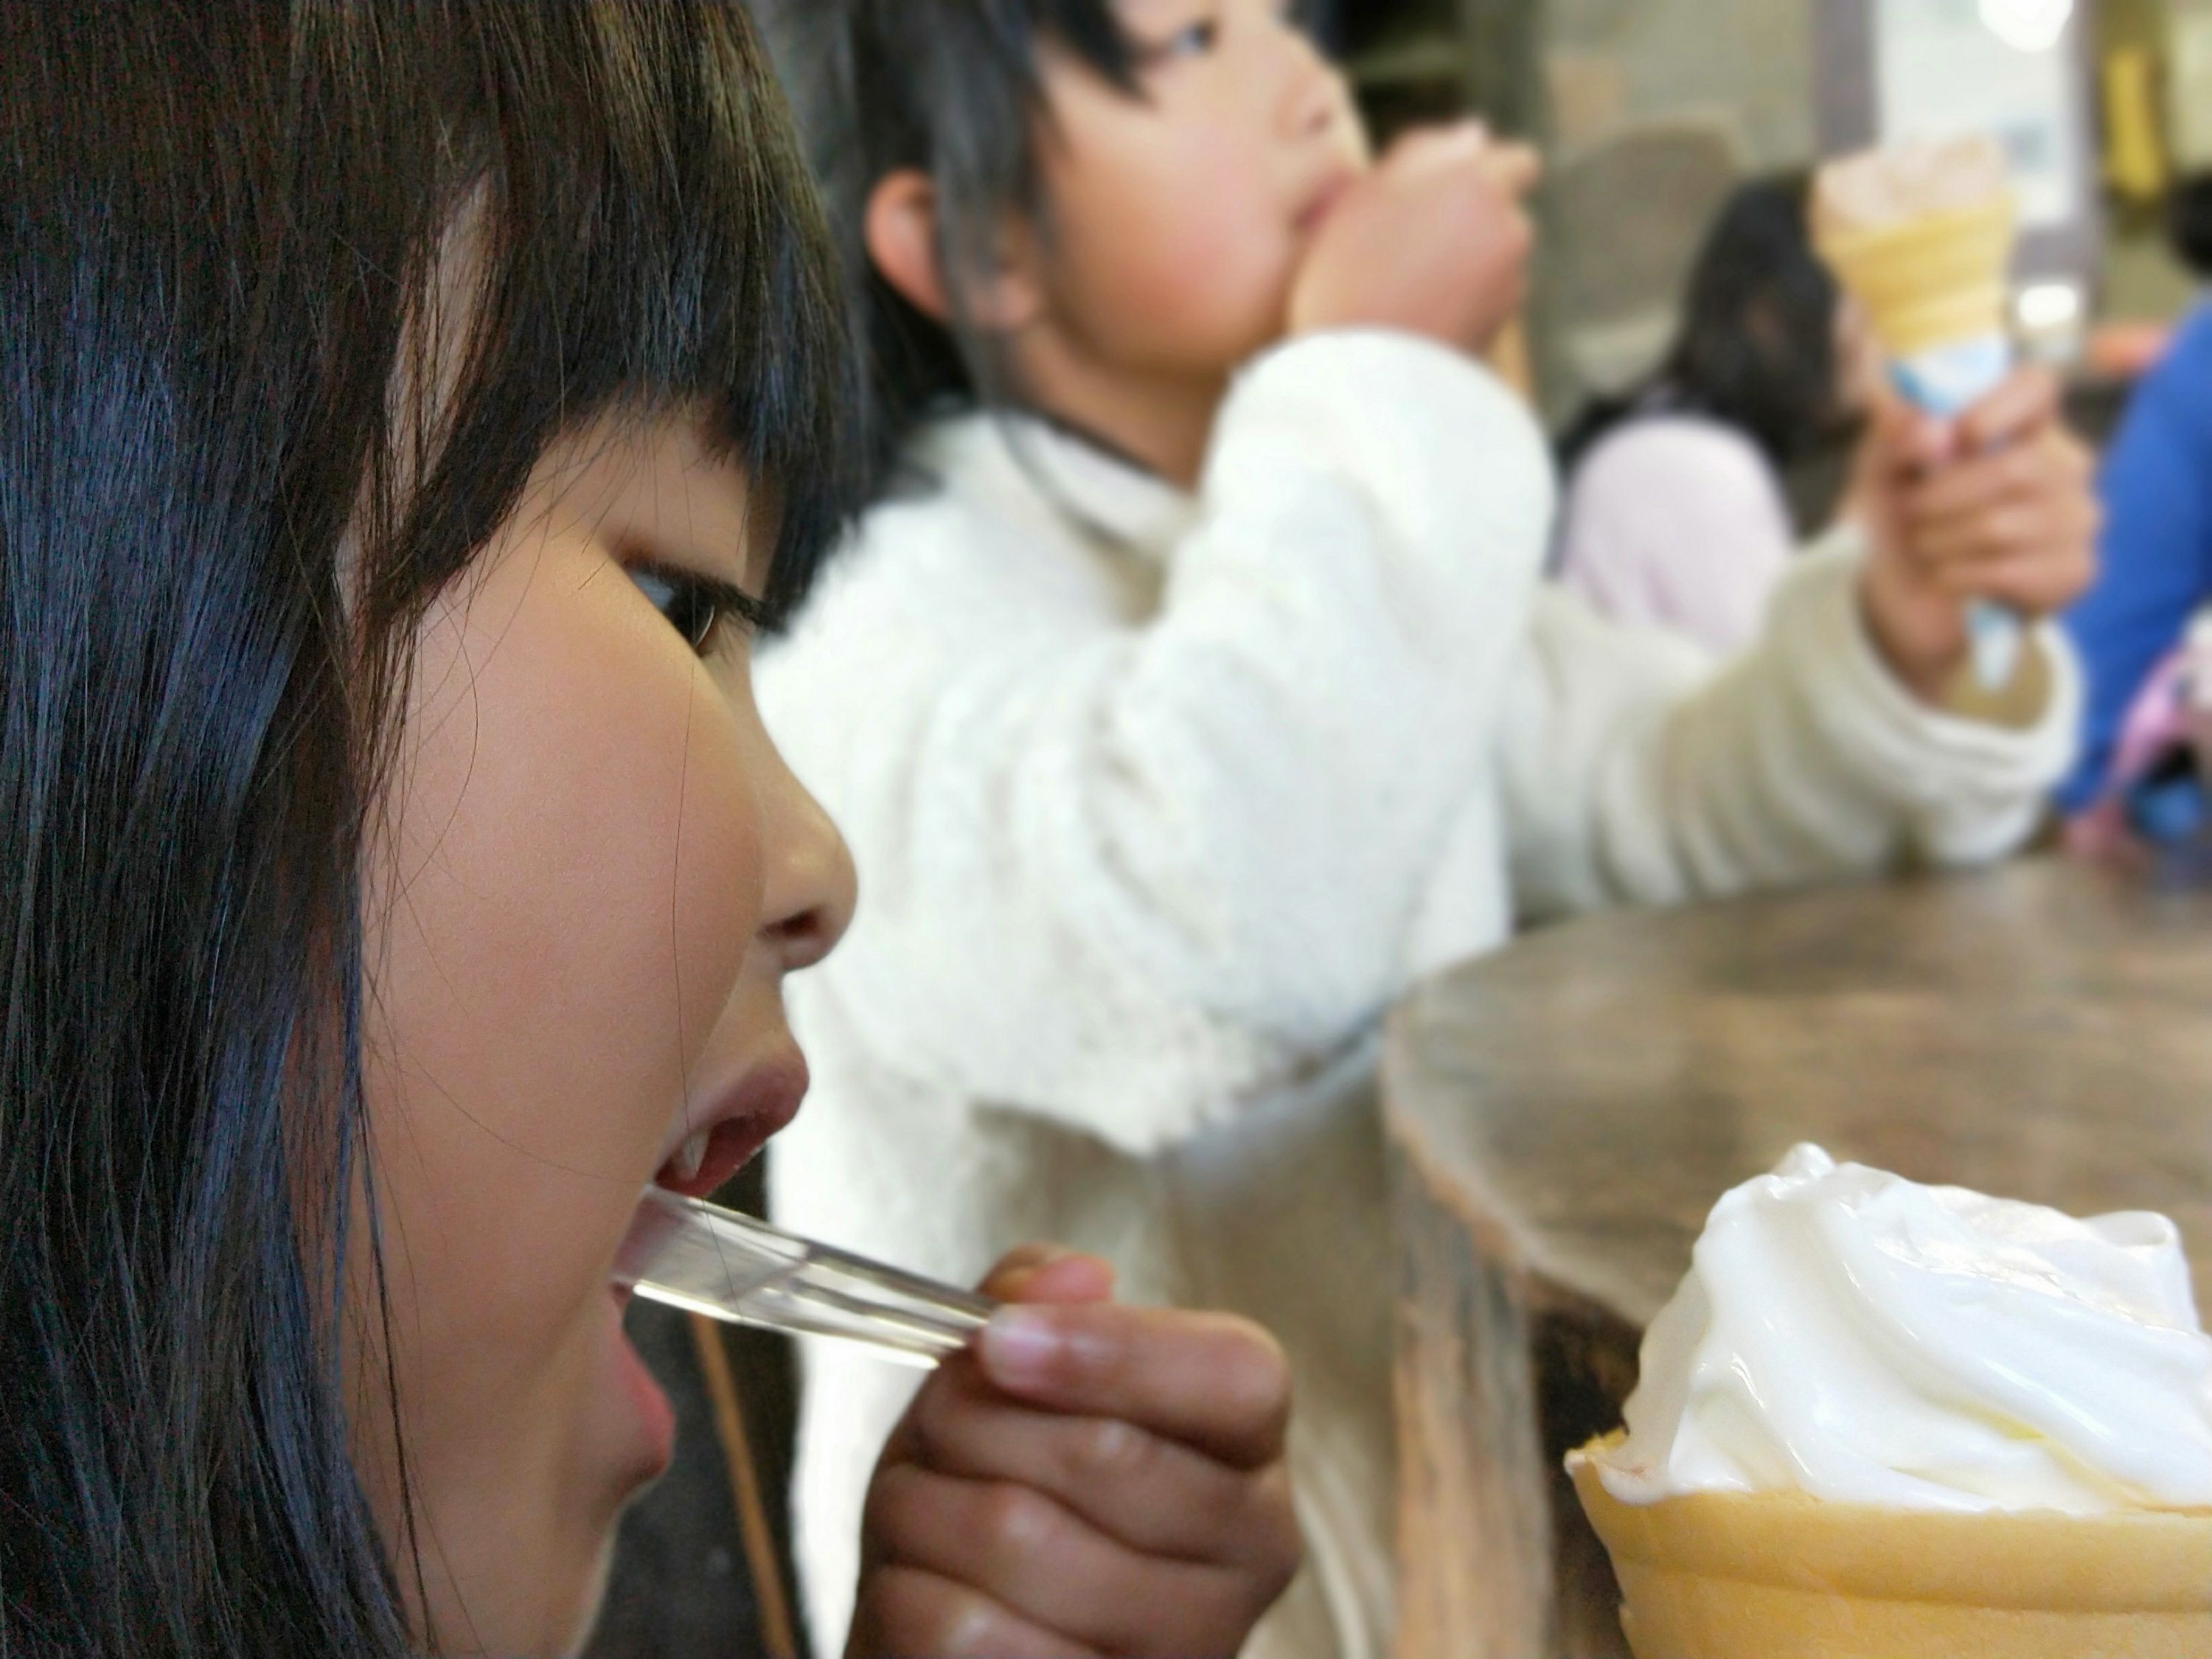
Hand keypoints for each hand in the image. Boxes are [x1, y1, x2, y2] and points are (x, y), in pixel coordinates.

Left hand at [848, 1248, 1300, 1658]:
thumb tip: (1073, 1275)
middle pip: (1105, 1451)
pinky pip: (964, 1630)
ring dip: (921, 1506)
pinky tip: (927, 1592)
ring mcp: (1186, 1647)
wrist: (950, 1639)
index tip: (1001, 1340)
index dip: (1113, 1348)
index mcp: (1247, 1449)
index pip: (1235, 1376)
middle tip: (937, 1423)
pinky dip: (905, 1595)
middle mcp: (1248, 1556)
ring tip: (923, 1512)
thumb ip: (1038, 1302)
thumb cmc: (996, 1491)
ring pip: (1015, 1535)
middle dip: (975, 1418)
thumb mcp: (1009, 1382)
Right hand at [1288, 120, 1538, 356]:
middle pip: (1501, 214)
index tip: (1441, 191)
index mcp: (1484, 188)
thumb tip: (1476, 132)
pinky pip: (1483, 303)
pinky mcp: (1499, 334)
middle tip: (1404, 242)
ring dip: (1463, 264)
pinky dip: (1461, 304)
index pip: (1518, 162)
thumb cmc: (1352, 276)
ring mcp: (1510, 289)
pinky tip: (1414, 318)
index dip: (1484, 171)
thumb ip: (1423, 152)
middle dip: (1468, 220)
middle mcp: (1512, 235)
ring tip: (1403, 286)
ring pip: (1493, 260)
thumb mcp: (1368, 196)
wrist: (1360, 379)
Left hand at [1856, 365, 2099, 702]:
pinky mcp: (2073, 572)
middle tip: (1912, 512)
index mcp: (2021, 424)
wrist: (1896, 594)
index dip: (1997, 406)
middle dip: (1941, 497)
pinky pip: (2008, 571)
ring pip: (2004, 526)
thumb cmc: (1900, 520)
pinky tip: (1947, 577)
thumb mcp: (1878, 472)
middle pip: (2016, 468)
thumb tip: (1932, 430)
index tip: (1958, 436)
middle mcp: (2063, 466)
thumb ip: (1894, 437)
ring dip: (1940, 540)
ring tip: (1926, 545)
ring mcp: (2076, 519)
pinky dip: (1956, 576)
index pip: (2036, 387)